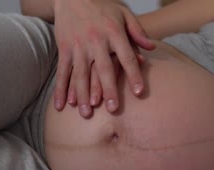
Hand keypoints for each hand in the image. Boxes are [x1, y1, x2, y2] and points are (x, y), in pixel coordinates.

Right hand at [52, 0, 155, 117]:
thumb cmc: (102, 6)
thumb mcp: (124, 14)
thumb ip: (138, 32)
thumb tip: (152, 48)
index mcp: (113, 32)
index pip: (126, 57)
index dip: (133, 75)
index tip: (139, 92)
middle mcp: (95, 40)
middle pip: (103, 69)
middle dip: (108, 90)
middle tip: (113, 110)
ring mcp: (78, 45)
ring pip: (80, 74)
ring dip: (83, 95)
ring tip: (87, 113)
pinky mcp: (64, 49)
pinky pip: (62, 72)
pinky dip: (61, 89)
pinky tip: (62, 105)